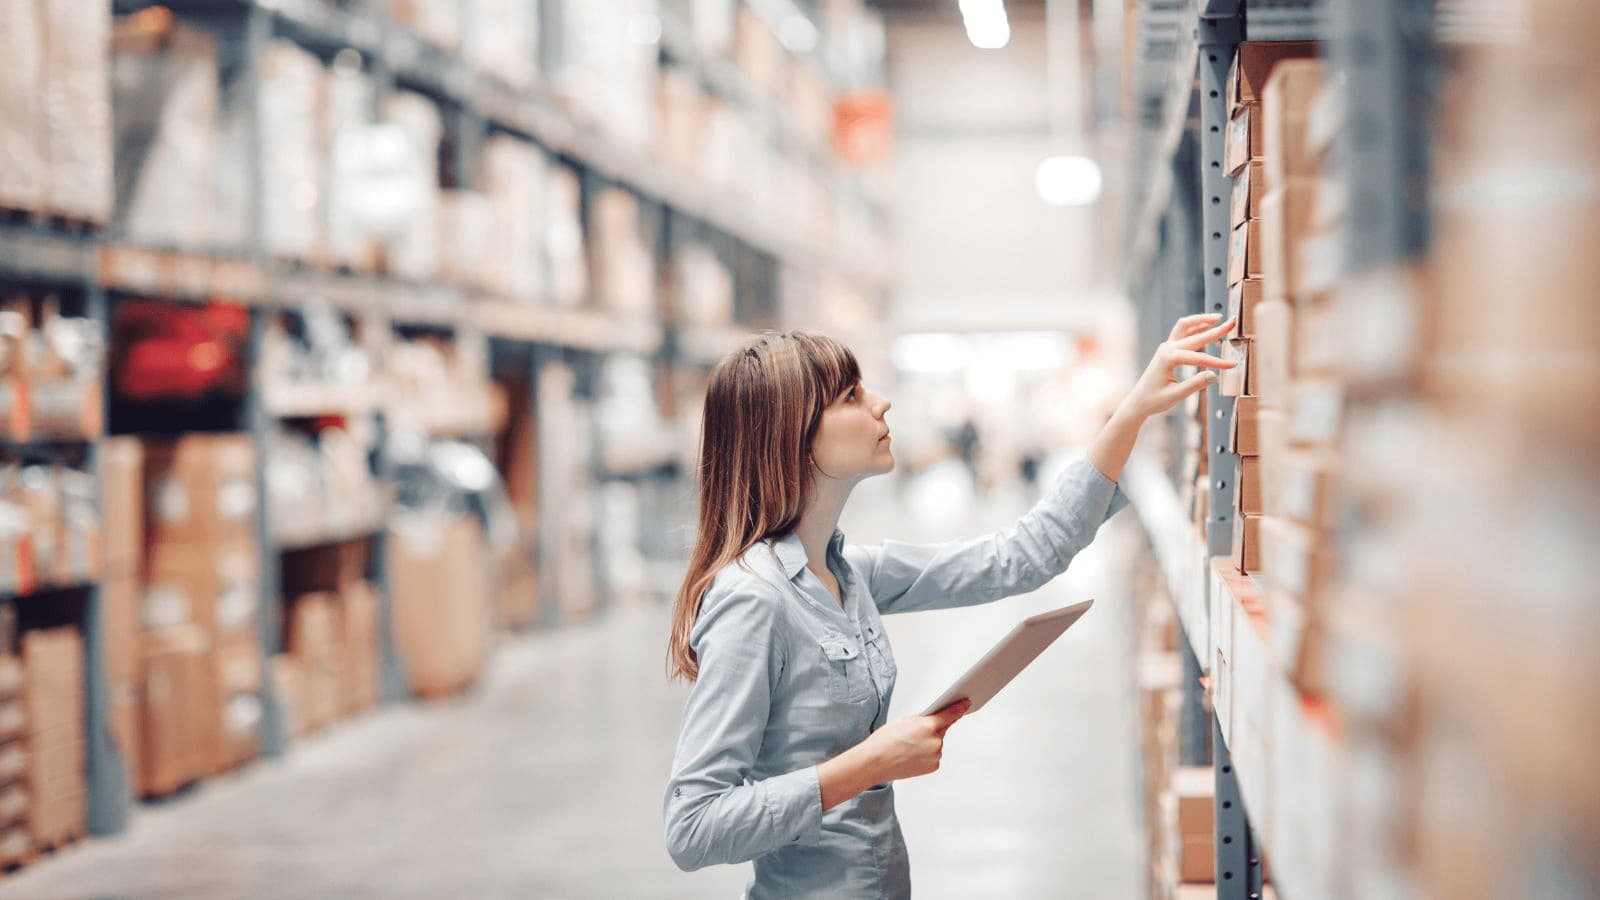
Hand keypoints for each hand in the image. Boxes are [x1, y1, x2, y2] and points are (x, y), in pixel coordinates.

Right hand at [865, 699, 971, 782]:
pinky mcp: (933, 766)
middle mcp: (936, 741)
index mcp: (930, 725)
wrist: (875, 762)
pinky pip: (933, 756)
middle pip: (941, 729)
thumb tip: (932, 718)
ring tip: (908, 747)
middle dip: (932, 728)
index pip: (951, 713)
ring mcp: (936, 755)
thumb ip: (922, 718)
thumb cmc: (885, 740)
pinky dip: (926, 754)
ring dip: (927, 743)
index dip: (960, 707)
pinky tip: (911, 755)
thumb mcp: (904, 720)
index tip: (966, 703)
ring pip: (936, 743)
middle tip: (915, 732)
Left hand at [1120, 314, 1236, 418]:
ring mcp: (1166, 347)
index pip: (1198, 358)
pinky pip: (1182, 332)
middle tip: (1232, 322)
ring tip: (1218, 317)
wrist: (1138, 401)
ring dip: (1201, 320)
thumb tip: (1214, 375)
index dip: (1216, 362)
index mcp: (1167, 359)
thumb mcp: (1175, 396)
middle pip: (1194, 335)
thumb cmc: (1154, 400)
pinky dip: (1195, 327)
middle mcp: (1166, 349)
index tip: (1232, 365)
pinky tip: (1207, 325)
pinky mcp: (1168, 349)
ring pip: (1184, 326)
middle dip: (1215, 330)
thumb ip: (1195, 385)